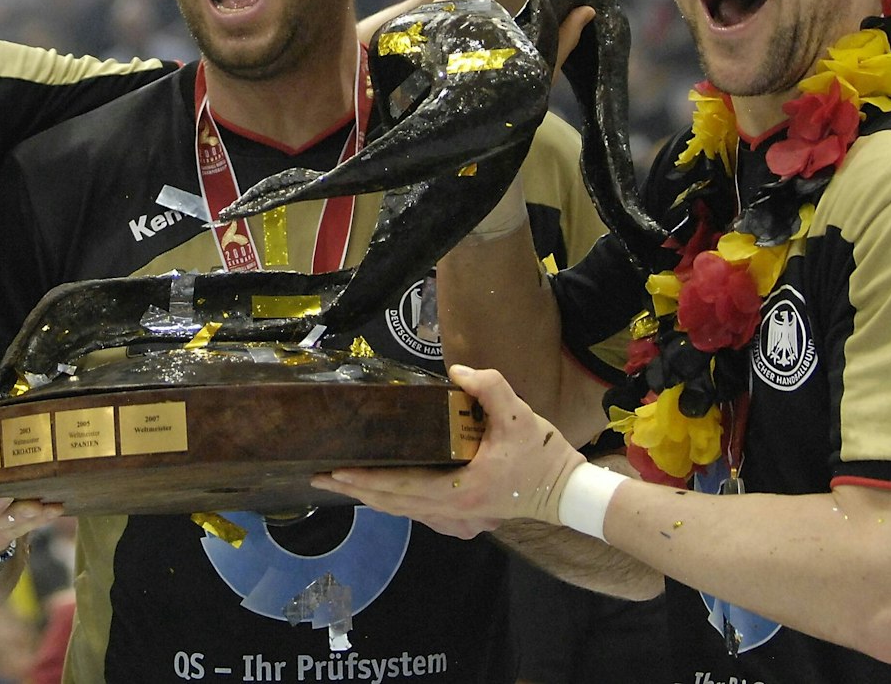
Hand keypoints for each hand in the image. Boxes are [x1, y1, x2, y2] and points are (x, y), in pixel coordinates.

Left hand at [312, 364, 583, 538]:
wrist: (569, 493)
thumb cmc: (543, 457)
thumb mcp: (519, 416)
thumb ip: (489, 387)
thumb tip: (457, 370)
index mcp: (460, 491)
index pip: (400, 488)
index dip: (365, 480)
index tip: (335, 472)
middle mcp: (453, 512)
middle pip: (393, 505)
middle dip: (355, 491)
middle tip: (321, 478)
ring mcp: (459, 520)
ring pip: (404, 511)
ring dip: (374, 497)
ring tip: (343, 482)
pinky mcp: (465, 519)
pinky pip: (420, 513)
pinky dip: (396, 502)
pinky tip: (381, 490)